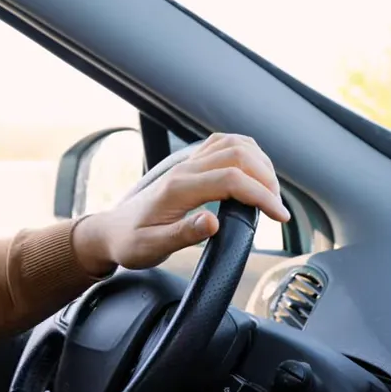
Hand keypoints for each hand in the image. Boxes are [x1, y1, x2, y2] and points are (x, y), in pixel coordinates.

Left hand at [73, 133, 290, 273]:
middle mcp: (184, 169)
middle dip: (267, 178)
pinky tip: (255, 172)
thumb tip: (212, 222)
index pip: (231, 179)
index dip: (261, 195)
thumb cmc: (130, 242)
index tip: (279, 216)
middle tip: (276, 207)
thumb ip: (182, 234)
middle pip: (238, 154)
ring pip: (233, 144)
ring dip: (260, 162)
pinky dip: (247, 153)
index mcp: (178, 188)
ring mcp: (186, 164)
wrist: (111, 232)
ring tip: (270, 191)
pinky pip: (223, 145)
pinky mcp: (190, 165)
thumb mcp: (152, 247)